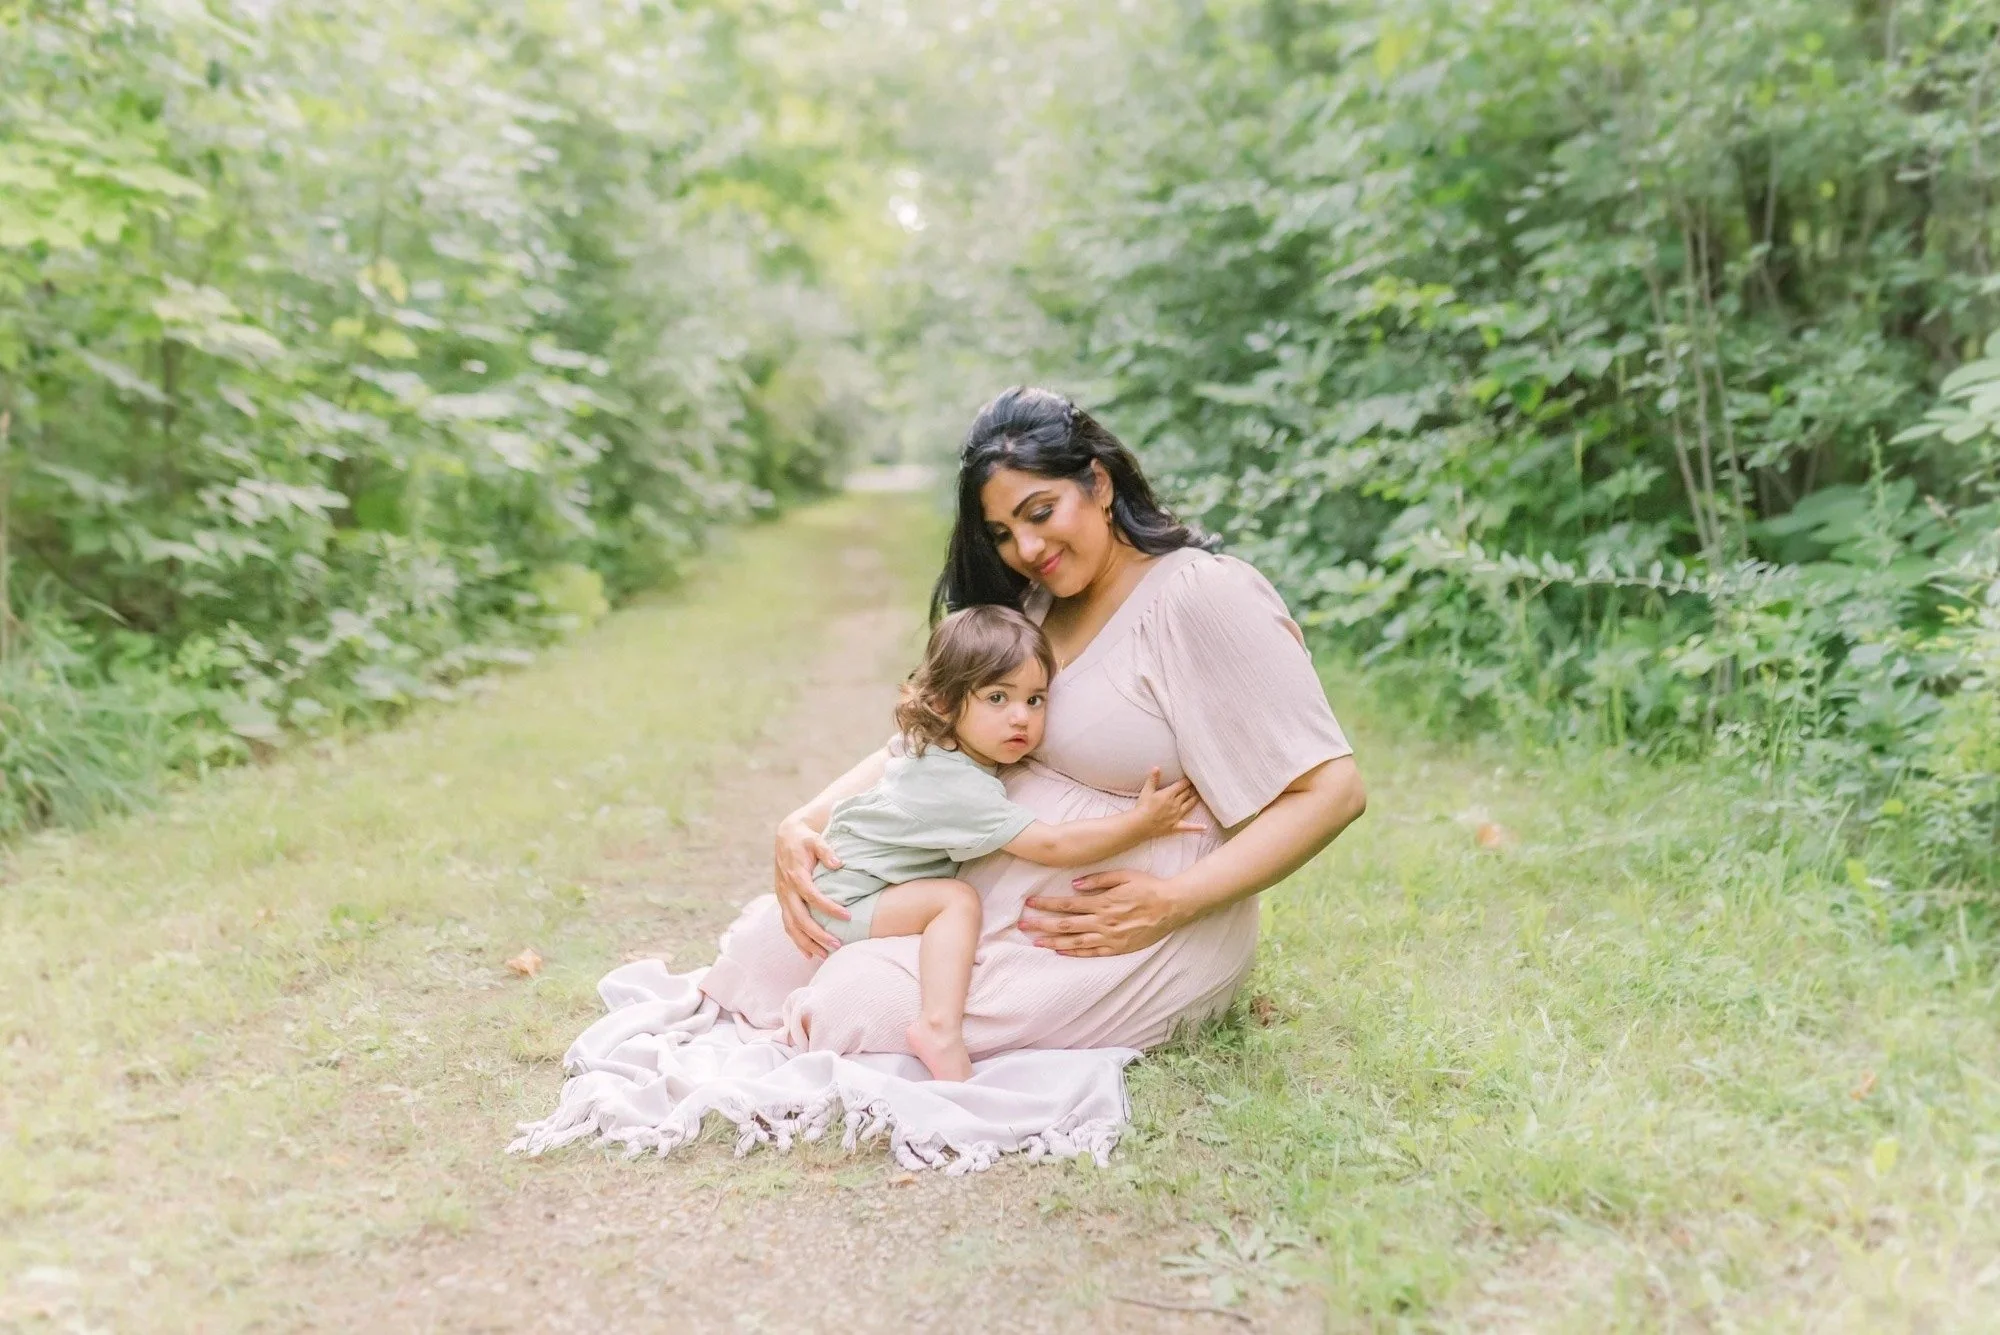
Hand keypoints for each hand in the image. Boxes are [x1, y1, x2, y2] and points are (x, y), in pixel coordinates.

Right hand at [773, 813, 846, 959]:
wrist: (786, 837)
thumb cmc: (805, 839)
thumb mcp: (815, 839)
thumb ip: (826, 850)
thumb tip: (838, 864)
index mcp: (795, 874)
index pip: (812, 895)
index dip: (828, 907)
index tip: (848, 916)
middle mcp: (786, 890)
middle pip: (800, 918)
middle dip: (817, 934)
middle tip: (838, 945)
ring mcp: (782, 898)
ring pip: (791, 926)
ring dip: (807, 942)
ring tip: (824, 956)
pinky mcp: (783, 902)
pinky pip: (788, 925)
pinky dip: (797, 941)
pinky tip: (809, 954)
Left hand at [1018, 868, 1184, 956]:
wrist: (1172, 907)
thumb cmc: (1148, 887)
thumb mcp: (1123, 875)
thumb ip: (1097, 880)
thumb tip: (1073, 885)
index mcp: (1102, 902)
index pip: (1067, 904)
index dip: (1046, 904)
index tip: (1030, 903)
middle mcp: (1103, 922)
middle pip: (1065, 925)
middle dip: (1042, 924)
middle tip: (1023, 925)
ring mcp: (1110, 937)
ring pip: (1075, 941)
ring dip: (1053, 941)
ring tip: (1034, 941)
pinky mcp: (1118, 948)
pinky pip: (1092, 953)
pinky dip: (1074, 953)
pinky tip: (1059, 951)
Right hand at [1131, 767, 1205, 838]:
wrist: (1140, 824)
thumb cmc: (1142, 807)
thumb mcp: (1146, 791)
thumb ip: (1153, 779)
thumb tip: (1156, 767)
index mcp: (1169, 794)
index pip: (1182, 785)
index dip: (1187, 781)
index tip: (1191, 777)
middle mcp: (1176, 804)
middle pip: (1187, 793)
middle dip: (1191, 788)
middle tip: (1196, 784)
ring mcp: (1177, 815)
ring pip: (1190, 805)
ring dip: (1195, 799)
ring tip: (1200, 795)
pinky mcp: (1176, 826)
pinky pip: (1189, 827)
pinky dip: (1197, 827)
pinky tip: (1205, 827)